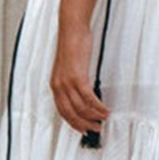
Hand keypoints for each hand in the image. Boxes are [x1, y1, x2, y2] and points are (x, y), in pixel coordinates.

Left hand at [50, 15, 107, 136]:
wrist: (71, 30)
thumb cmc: (72, 45)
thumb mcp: (68, 67)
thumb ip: (72, 81)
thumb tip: (82, 94)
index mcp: (55, 85)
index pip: (62, 111)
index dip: (72, 122)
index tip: (82, 128)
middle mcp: (58, 86)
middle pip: (70, 113)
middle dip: (83, 124)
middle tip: (94, 129)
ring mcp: (67, 82)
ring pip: (80, 108)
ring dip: (93, 116)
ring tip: (103, 119)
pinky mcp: (77, 77)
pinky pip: (88, 97)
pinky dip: (97, 106)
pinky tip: (104, 109)